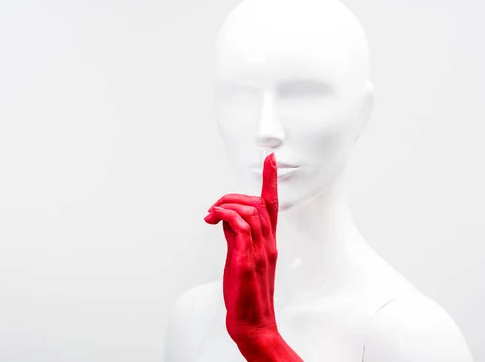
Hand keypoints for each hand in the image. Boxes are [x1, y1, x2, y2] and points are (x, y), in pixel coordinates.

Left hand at [204, 153, 302, 360]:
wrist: (253, 324)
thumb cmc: (247, 295)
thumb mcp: (240, 259)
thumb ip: (235, 237)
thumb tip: (224, 218)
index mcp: (268, 243)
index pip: (272, 205)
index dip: (271, 180)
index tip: (270, 160)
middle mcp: (268, 244)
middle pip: (259, 203)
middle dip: (234, 196)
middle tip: (215, 207)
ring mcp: (260, 251)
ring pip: (250, 211)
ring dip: (227, 204)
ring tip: (212, 214)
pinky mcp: (247, 260)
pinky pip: (240, 227)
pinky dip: (227, 215)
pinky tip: (214, 219)